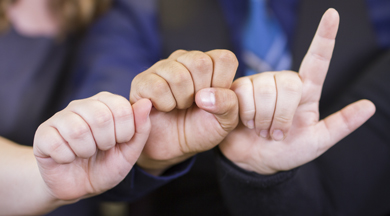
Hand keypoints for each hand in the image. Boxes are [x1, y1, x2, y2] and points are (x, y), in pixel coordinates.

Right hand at [33, 92, 151, 199]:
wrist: (80, 184)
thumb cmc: (107, 164)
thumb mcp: (130, 151)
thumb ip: (141, 128)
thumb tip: (146, 102)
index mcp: (106, 103)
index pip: (122, 107)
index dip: (125, 132)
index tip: (119, 141)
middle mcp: (82, 105)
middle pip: (100, 116)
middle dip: (106, 142)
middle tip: (102, 148)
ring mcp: (60, 118)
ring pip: (77, 130)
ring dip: (86, 151)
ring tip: (85, 153)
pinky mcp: (43, 133)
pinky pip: (56, 143)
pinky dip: (67, 158)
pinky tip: (68, 157)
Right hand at [130, 50, 238, 172]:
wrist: (174, 147)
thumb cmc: (201, 129)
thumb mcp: (225, 122)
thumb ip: (229, 104)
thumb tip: (204, 95)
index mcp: (210, 63)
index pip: (224, 58)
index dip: (222, 83)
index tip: (214, 99)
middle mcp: (185, 59)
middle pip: (200, 63)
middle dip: (200, 92)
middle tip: (194, 104)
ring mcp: (162, 67)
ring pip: (178, 76)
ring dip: (181, 101)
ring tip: (179, 106)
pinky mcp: (142, 80)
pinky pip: (157, 87)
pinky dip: (165, 105)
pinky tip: (164, 107)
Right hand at [219, 9, 375, 174]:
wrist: (253, 161)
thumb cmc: (286, 152)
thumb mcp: (316, 142)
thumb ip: (340, 125)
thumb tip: (370, 106)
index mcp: (306, 92)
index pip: (317, 60)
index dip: (324, 37)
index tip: (332, 15)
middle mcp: (282, 82)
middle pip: (289, 83)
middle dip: (282, 115)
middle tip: (275, 133)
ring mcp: (260, 83)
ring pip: (265, 88)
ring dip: (263, 118)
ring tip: (260, 129)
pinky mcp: (238, 89)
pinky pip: (243, 92)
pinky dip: (247, 113)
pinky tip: (246, 121)